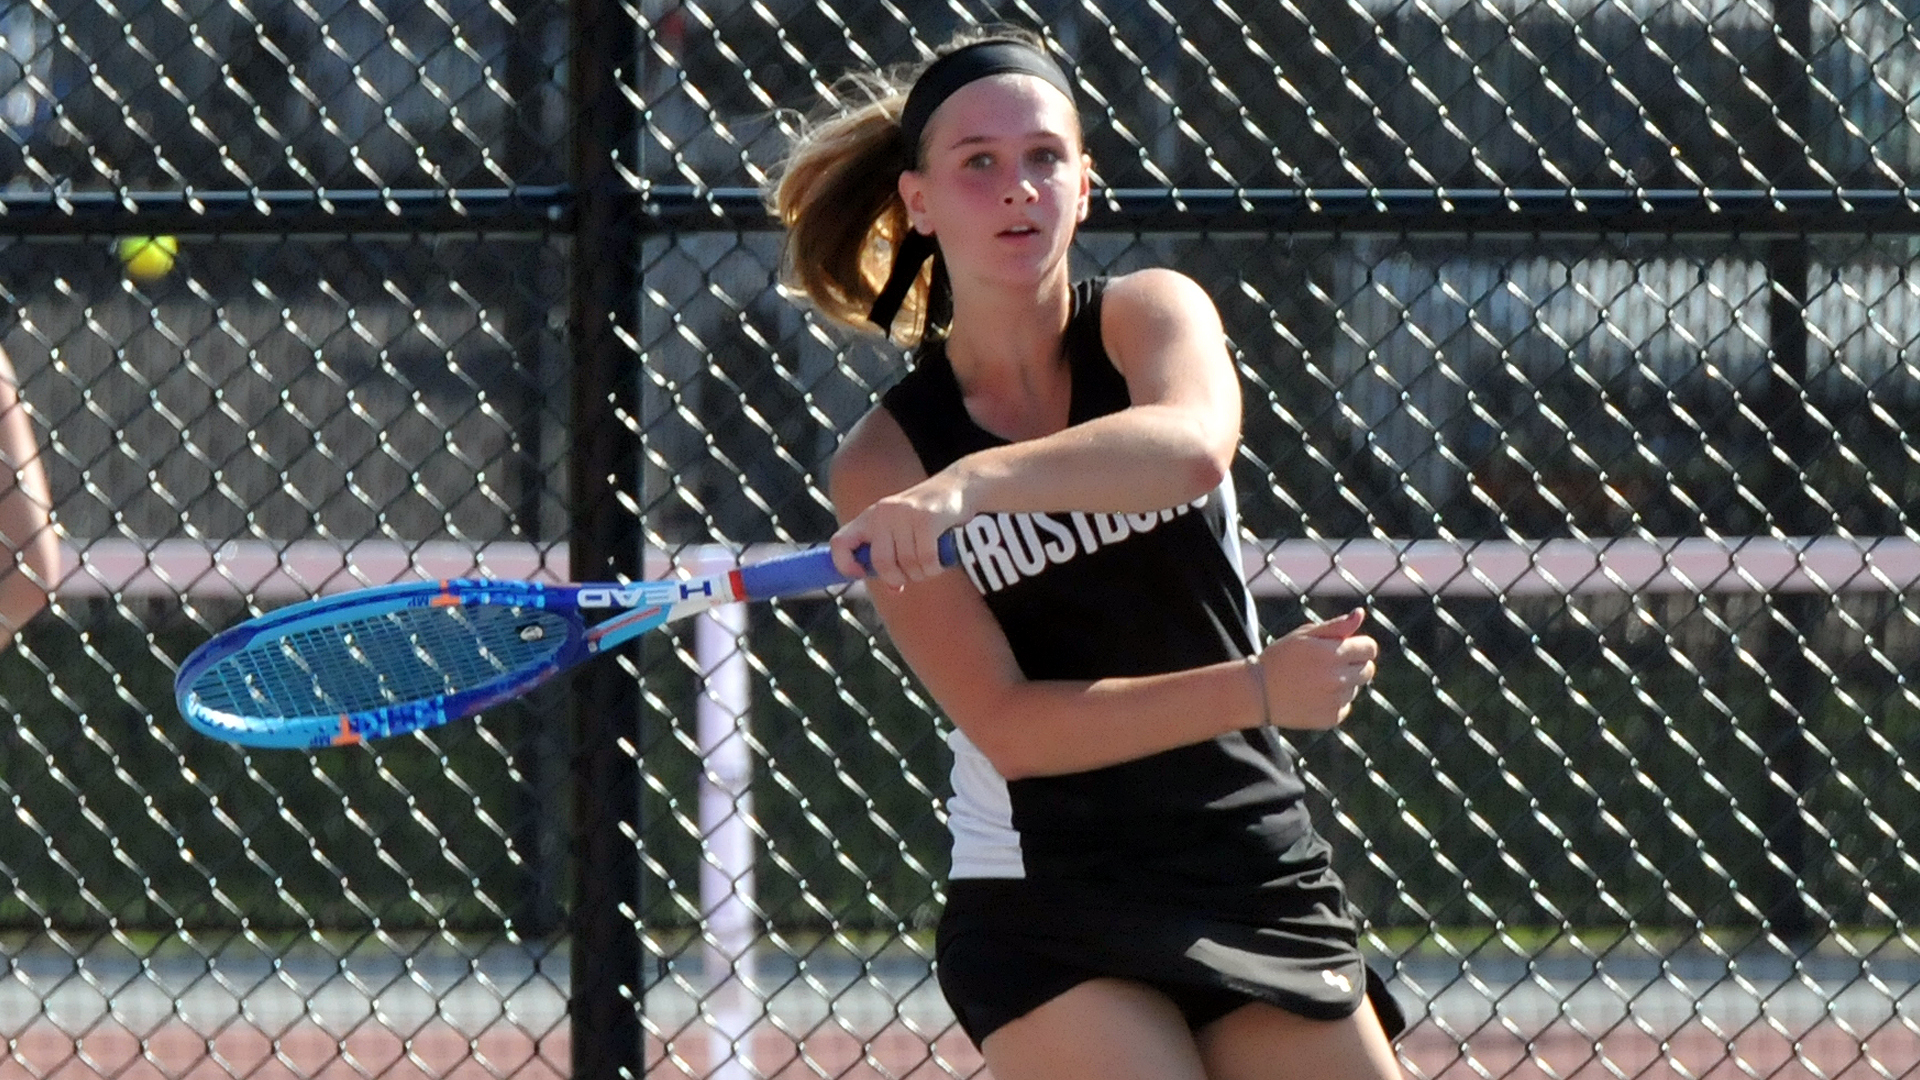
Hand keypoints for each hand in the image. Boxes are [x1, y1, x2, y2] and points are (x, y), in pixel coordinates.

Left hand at [830, 469, 968, 587]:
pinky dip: (934, 569)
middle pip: (880, 562)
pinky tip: (938, 564)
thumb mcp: (900, 531)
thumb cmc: (926, 517)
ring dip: (921, 574)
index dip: (844, 565)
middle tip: (911, 576)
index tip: (862, 574)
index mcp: (869, 517)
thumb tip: (893, 590)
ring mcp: (905, 514)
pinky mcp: (927, 518)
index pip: (840, 543)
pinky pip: (926, 559)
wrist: (957, 486)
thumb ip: (891, 557)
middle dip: (897, 578)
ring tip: (929, 566)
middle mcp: (883, 513)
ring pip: (907, 563)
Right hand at [1259, 608, 1378, 728]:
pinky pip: (1344, 706)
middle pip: (1368, 670)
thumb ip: (1335, 626)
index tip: (1345, 648)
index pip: (1369, 648)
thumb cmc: (1280, 658)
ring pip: (1355, 689)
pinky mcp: (1331, 718)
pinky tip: (1312, 697)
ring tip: (1315, 682)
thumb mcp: (1304, 635)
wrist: (1256, 692)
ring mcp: (1335, 700)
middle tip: (1328, 665)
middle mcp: (1338, 678)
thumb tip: (1360, 614)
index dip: (1359, 646)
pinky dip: (1333, 702)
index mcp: (1333, 653)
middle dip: (1354, 665)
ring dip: (1343, 684)